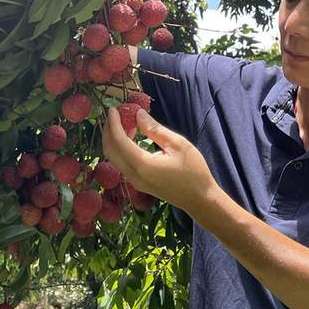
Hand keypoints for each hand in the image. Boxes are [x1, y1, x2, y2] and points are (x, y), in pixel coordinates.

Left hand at [102, 107, 217, 216]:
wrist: (199, 199)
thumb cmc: (193, 170)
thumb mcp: (177, 144)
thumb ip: (154, 129)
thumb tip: (138, 114)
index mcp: (143, 165)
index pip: (119, 141)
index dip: (113, 123)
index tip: (113, 109)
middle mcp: (133, 176)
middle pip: (110, 151)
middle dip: (108, 131)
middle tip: (114, 114)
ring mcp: (135, 182)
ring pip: (114, 158)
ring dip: (114, 140)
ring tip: (124, 122)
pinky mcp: (139, 184)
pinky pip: (122, 163)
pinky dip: (121, 148)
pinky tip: (132, 137)